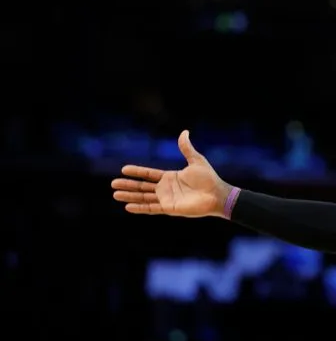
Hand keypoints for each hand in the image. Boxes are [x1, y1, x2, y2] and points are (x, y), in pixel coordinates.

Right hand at [111, 130, 231, 217]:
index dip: (137, 172)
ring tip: (115, 194)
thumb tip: (184, 132)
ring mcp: (167, 199)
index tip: (123, 170)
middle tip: (113, 184)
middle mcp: (166, 189)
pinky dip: (140, 208)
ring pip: (144, 197)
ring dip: (130, 196)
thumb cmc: (209, 179)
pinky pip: (152, 208)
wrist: (217, 194)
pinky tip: (128, 207)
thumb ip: (186, 148)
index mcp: (170, 177)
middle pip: (143, 186)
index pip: (149, 174)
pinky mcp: (170, 208)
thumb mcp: (196, 160)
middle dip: (128, 185)